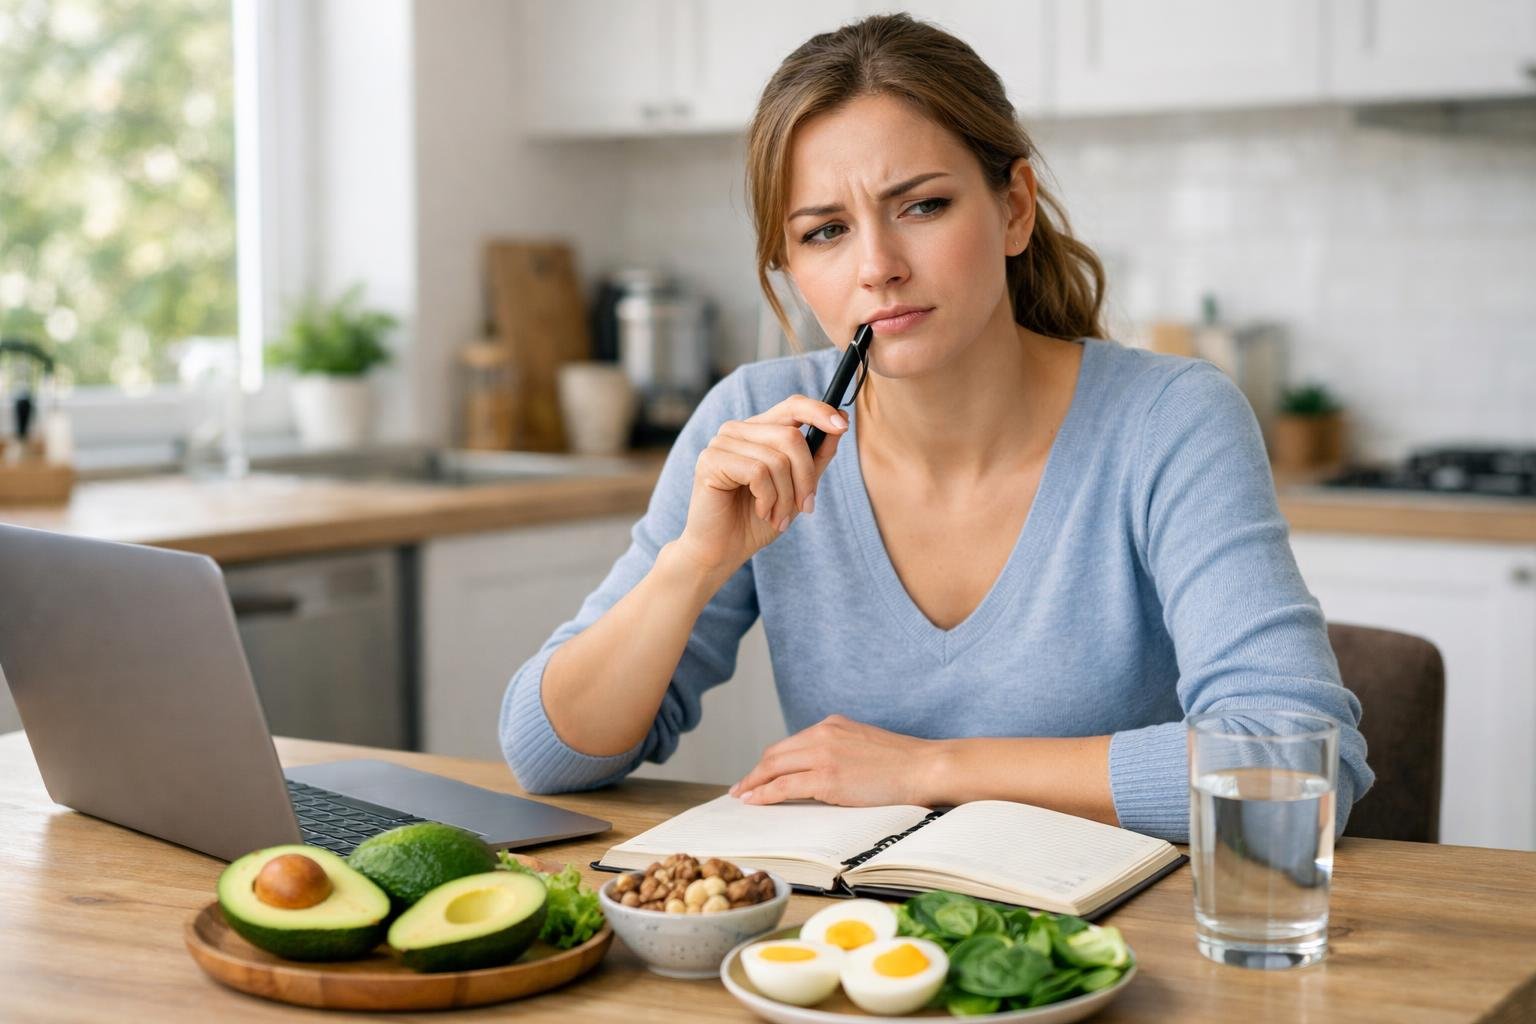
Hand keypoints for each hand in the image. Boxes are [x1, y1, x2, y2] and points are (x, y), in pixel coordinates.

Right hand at [673, 395, 847, 578]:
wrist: (722, 550)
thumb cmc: (756, 519)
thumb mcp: (797, 488)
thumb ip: (817, 455)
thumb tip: (841, 422)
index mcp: (758, 431)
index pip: (792, 405)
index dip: (819, 411)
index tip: (842, 426)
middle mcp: (738, 430)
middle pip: (791, 436)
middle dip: (806, 477)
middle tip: (806, 507)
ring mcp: (721, 443)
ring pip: (777, 459)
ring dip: (786, 497)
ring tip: (778, 517)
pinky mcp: (711, 460)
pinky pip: (758, 472)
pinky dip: (767, 498)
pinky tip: (760, 511)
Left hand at [728, 715, 944, 807]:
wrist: (925, 767)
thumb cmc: (902, 764)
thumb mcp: (863, 745)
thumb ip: (839, 752)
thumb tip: (819, 774)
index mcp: (832, 724)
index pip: (790, 744)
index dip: (770, 762)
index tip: (758, 774)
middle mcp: (823, 733)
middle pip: (775, 754)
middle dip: (755, 773)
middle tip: (741, 788)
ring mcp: (824, 754)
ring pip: (774, 767)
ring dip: (754, 783)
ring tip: (742, 797)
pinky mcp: (827, 777)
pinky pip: (785, 786)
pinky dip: (765, 794)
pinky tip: (756, 802)